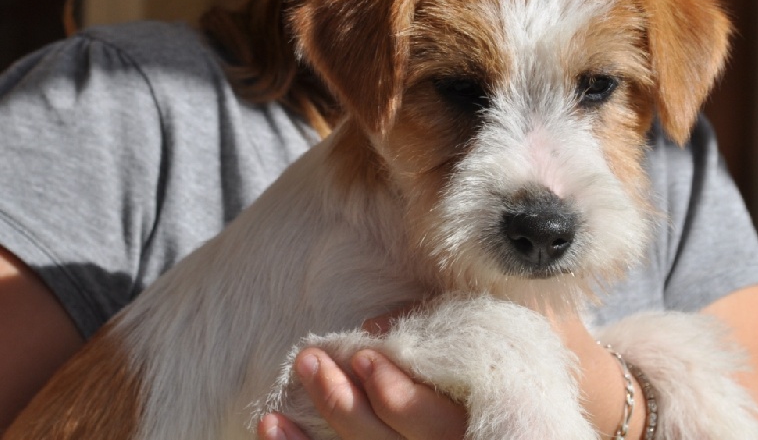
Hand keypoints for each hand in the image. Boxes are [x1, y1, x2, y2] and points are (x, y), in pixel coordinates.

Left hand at [258, 307, 465, 439]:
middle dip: (340, 403)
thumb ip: (435, 339)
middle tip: (309, 359)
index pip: (428, 419)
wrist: (485, 416)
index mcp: (465, 424)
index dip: (394, 392)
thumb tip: (374, 331)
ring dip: (309, 437)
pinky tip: (271, 428)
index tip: (362, 357)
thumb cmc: (480, 371)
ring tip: (273, 410)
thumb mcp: (474, 346)